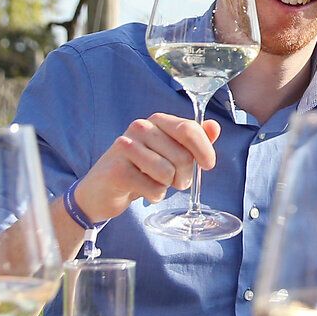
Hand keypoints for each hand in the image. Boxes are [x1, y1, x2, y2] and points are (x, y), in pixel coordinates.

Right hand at [73, 114, 219, 220]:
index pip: (189, 129)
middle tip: (173, 181)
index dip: (205, 150)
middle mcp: (140, 128)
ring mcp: (126, 147)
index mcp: (156, 120)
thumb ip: (192, 140)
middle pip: (183, 156)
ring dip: (167, 186)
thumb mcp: (168, 152)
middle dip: (184, 176)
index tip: (208, 165)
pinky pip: (154, 189)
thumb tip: (215, 126)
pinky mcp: (117, 170)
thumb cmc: (140, 169)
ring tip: (154, 183)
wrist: (101, 190)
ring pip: (168, 173)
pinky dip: (154, 196)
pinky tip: (141, 190)